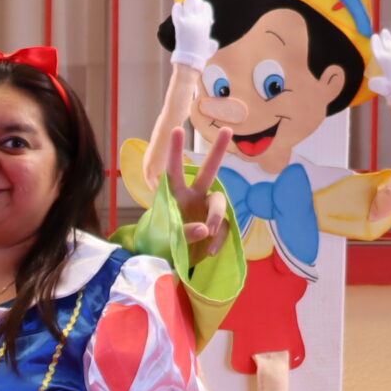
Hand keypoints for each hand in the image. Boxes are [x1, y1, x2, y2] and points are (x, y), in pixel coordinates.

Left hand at [169, 0, 218, 69]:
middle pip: (197, 1)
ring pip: (188, 3)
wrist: (191, 59)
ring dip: (186, 3)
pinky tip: (177, 9)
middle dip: (194, 2)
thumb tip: (212, 43)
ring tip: (183, 6)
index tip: (199, 11)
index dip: (202, 7)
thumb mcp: (210, 47)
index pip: (206, 6)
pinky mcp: (180, 24)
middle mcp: (199, 20)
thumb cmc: (200, 55)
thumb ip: (212, 43)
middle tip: (190, 5)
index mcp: (207, 23)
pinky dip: (177, 8)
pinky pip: (177, 10)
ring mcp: (190, 21)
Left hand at [178, 125, 236, 255]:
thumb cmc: (164, 243)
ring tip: (209, 231)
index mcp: (176, 194)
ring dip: (215, 216)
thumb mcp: (167, 239)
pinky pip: (224, 228)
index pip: (175, 171)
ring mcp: (208, 209)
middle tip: (227, 129)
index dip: (176, 151)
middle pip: (209, 171)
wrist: (173, 260)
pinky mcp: (219, 226)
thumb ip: (184, 233)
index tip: (177, 129)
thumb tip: (206, 229)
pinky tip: (209, 252)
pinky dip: (218, 240)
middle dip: (218, 151)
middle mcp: (194, 196)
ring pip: (219, 203)